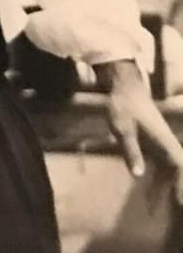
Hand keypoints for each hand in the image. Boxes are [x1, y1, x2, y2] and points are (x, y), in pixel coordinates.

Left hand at [102, 61, 182, 203]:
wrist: (125, 89)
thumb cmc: (124, 108)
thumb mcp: (122, 130)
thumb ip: (131, 151)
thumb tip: (138, 175)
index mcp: (164, 142)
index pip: (180, 167)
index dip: (182, 185)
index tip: (181, 201)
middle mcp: (168, 145)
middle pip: (177, 173)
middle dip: (177, 191)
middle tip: (175, 210)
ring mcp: (162, 146)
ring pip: (167, 173)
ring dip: (162, 190)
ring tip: (152, 211)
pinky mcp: (154, 146)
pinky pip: (159, 168)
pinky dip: (155, 181)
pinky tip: (148, 194)